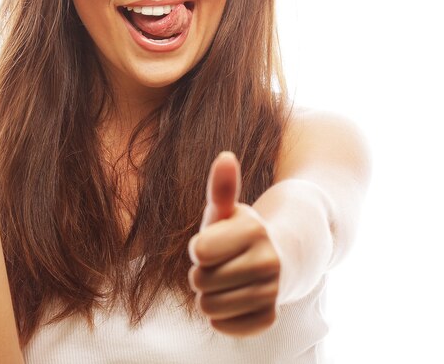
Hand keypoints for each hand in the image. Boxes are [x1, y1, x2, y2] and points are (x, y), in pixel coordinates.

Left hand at [187, 151, 280, 335]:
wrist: (285, 259)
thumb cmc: (243, 232)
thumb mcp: (229, 210)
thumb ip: (221, 187)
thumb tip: (225, 156)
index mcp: (254, 230)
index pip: (198, 251)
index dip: (200, 247)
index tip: (216, 241)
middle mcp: (268, 261)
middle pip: (199, 281)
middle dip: (203, 272)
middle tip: (222, 263)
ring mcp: (272, 292)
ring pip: (208, 307)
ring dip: (210, 295)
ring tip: (228, 281)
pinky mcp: (270, 318)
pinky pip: (225, 327)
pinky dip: (223, 317)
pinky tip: (236, 299)